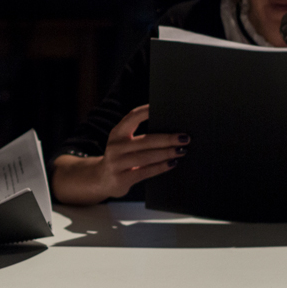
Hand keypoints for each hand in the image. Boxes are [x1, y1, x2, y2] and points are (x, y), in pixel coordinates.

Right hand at [51, 104, 185, 203]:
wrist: (102, 180)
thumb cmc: (120, 158)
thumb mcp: (123, 144)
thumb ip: (140, 137)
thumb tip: (171, 131)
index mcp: (116, 134)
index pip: (132, 117)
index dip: (146, 111)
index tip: (163, 107)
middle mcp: (115, 147)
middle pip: (146, 140)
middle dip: (167, 139)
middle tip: (184, 137)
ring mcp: (117, 163)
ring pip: (147, 157)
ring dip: (167, 153)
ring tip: (182, 150)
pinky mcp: (121, 179)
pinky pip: (146, 171)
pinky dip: (161, 167)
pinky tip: (172, 163)